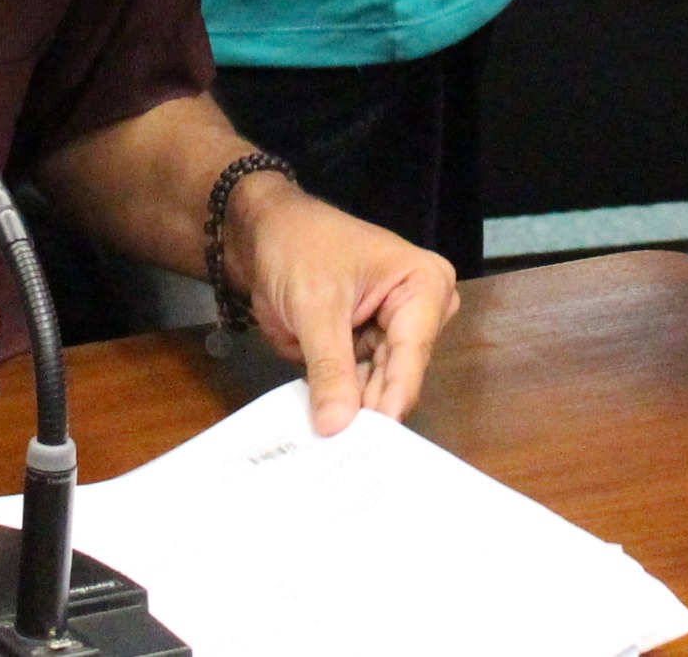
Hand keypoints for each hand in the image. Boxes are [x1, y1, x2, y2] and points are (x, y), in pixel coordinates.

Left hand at [226, 176, 457, 435]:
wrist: (262, 232)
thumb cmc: (297, 247)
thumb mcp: (314, 306)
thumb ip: (330, 367)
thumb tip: (337, 426)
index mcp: (425, 285)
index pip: (412, 353)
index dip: (389, 399)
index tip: (371, 444)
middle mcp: (420, 312)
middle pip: (399, 376)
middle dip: (370, 411)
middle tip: (346, 454)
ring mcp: (393, 332)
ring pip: (379, 389)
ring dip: (352, 412)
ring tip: (332, 450)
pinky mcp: (368, 348)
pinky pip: (359, 386)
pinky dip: (340, 403)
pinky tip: (325, 431)